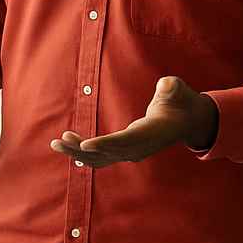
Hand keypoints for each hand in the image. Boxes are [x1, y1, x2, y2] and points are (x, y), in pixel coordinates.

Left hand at [50, 76, 218, 167]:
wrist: (186, 122)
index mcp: (152, 133)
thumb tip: (166, 85)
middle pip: (107, 152)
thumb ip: (172, 88)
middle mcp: (140, 148)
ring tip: (56, 143)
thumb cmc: (180, 102)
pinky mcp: (126, 152)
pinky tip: (68, 146)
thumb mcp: (179, 91)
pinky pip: (103, 157)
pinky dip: (85, 154)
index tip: (85, 145)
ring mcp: (132, 153)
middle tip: (58, 142)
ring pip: (102, 158)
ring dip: (78, 153)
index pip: (126, 141)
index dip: (105, 144)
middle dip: (82, 149)